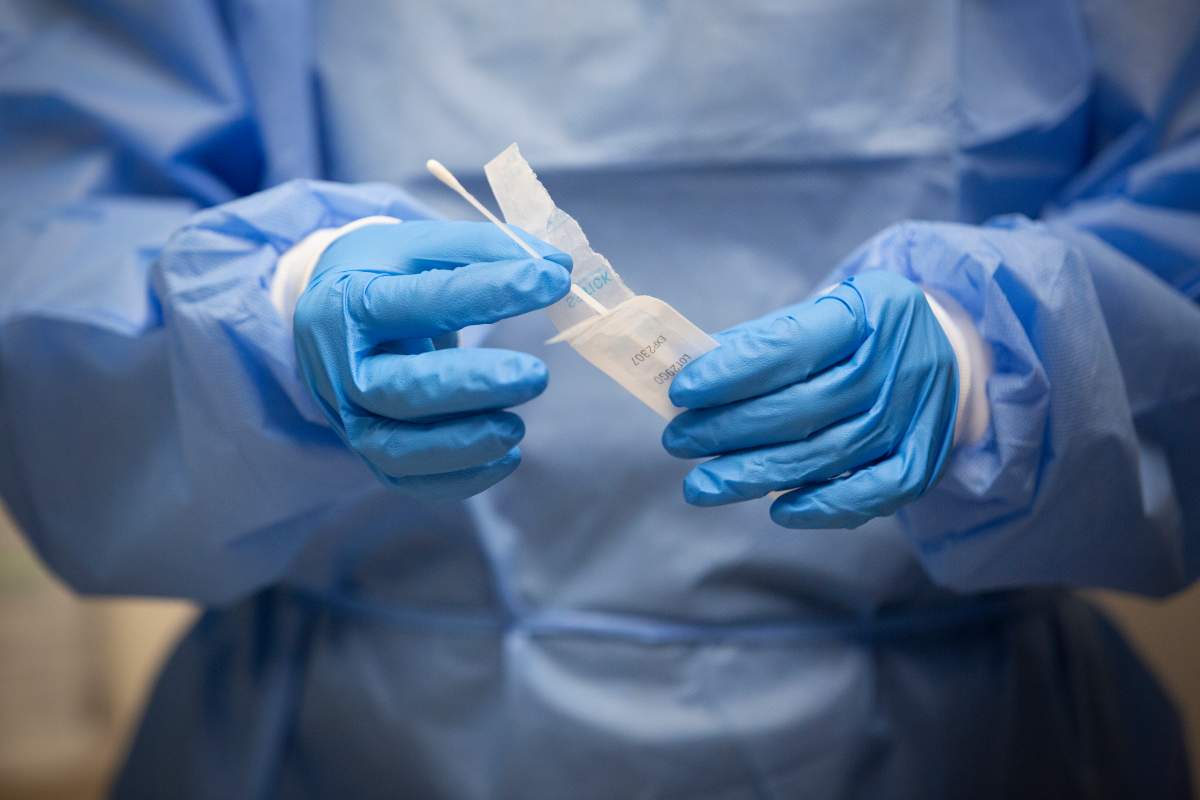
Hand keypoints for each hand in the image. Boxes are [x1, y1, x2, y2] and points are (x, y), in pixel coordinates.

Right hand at [294, 220, 570, 498]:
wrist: (328, 319)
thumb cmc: (383, 276)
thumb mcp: (422, 247)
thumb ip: (487, 250)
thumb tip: (561, 264)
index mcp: (350, 303)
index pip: (420, 301)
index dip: (489, 291)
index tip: (553, 280)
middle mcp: (339, 366)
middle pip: (397, 389)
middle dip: (471, 387)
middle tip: (536, 375)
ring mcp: (348, 416)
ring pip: (399, 449)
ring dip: (464, 445)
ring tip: (518, 428)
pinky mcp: (367, 450)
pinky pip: (411, 480)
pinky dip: (463, 477)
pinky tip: (508, 456)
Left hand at [662, 270, 957, 527]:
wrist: (942, 350)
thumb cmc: (858, 334)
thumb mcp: (820, 313)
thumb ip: (760, 341)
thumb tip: (691, 375)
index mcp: (870, 310)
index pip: (791, 345)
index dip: (733, 372)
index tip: (682, 393)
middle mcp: (899, 363)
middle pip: (804, 407)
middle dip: (730, 429)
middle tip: (679, 441)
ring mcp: (916, 416)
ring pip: (827, 454)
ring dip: (755, 474)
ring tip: (702, 485)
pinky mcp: (924, 461)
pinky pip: (871, 494)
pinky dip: (821, 506)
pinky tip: (776, 509)